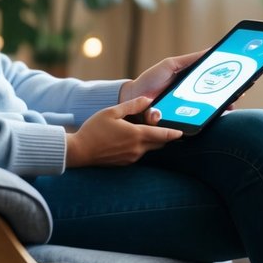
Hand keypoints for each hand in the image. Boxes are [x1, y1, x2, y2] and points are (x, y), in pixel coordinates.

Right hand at [65, 96, 183, 167]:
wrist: (79, 151)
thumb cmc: (94, 129)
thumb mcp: (112, 112)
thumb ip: (132, 105)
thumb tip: (148, 99)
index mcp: (137, 135)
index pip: (163, 136)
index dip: (175, 133)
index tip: (183, 132)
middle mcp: (138, 149)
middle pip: (159, 143)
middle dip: (163, 136)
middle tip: (165, 127)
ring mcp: (132, 158)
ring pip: (148, 148)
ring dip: (149, 140)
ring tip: (142, 130)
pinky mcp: (125, 163)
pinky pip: (138, 154)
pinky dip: (139, 146)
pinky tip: (128, 139)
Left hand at [119, 50, 241, 115]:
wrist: (133, 97)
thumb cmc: (151, 80)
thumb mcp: (172, 65)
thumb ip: (191, 60)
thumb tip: (211, 50)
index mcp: (192, 85)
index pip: (214, 85)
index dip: (229, 84)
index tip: (243, 80)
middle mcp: (192, 100)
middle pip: (216, 101)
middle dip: (230, 97)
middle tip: (240, 92)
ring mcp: (186, 112)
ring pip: (209, 113)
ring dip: (221, 109)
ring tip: (230, 103)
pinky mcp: (179, 123)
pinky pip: (195, 123)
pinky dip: (205, 120)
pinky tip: (213, 114)